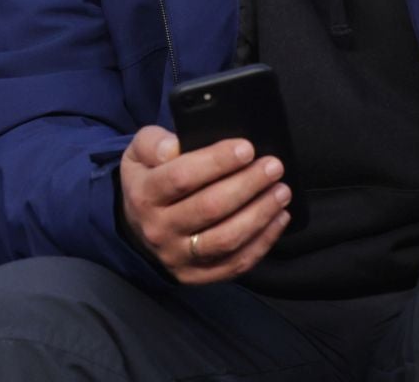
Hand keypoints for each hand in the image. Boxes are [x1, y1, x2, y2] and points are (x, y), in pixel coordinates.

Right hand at [118, 125, 290, 283]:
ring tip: (281, 191)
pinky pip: (235, 263)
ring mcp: (178, 256)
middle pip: (210, 208)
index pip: (182, 177)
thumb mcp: (138, 152)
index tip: (247, 148)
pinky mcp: (197, 275)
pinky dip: (263, 242)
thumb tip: (174, 147)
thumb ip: (152, 142)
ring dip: (260, 215)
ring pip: (226, 239)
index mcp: (144, 195)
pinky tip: (278, 218)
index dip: (217, 162)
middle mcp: (159, 230)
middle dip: (247, 185)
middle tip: (273, 167)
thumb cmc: (149, 179)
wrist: (137, 226)